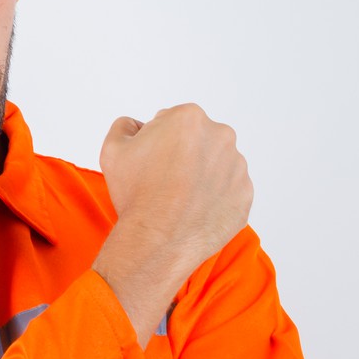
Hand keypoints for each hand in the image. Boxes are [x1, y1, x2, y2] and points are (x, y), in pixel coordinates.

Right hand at [98, 103, 251, 273]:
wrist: (158, 240)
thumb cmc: (137, 194)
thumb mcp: (113, 149)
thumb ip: (125, 126)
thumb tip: (136, 126)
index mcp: (190, 118)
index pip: (173, 122)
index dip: (159, 142)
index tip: (153, 161)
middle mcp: (221, 137)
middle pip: (199, 141)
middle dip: (185, 155)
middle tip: (165, 181)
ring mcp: (237, 167)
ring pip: (217, 166)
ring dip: (202, 176)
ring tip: (180, 198)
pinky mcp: (245, 195)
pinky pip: (229, 192)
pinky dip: (215, 199)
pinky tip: (194, 210)